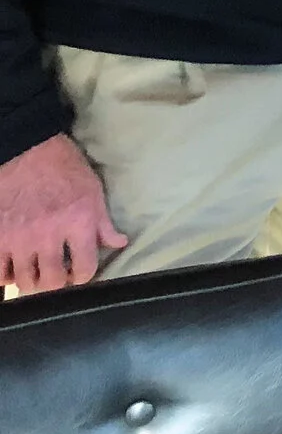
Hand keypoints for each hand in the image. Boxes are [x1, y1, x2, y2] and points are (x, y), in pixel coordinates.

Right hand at [0, 133, 123, 292]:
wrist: (26, 150)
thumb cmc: (64, 168)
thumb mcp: (93, 191)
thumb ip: (104, 223)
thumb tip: (119, 243)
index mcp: (77, 222)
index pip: (85, 268)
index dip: (84, 276)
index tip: (79, 273)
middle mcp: (48, 234)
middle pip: (51, 281)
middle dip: (57, 282)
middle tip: (57, 275)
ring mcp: (18, 238)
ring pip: (24, 281)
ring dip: (32, 280)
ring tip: (36, 272)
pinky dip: (6, 275)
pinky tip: (14, 266)